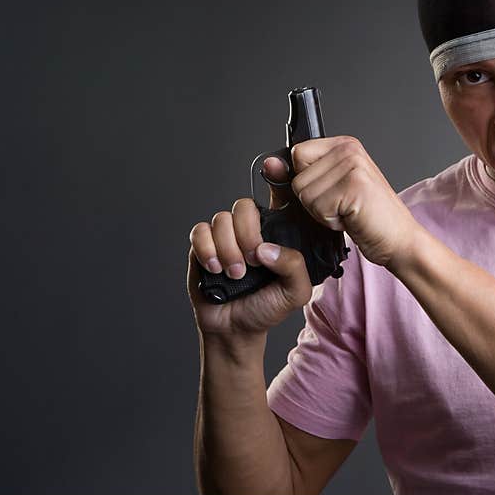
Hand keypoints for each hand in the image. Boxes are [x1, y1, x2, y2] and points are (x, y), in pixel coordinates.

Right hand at [185, 157, 312, 338]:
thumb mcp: (295, 292)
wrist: (235, 328)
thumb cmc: (267, 307)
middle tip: (252, 262)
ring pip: (221, 220)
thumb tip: (266, 248)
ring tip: (235, 274)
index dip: (277, 177)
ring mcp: (225, 235)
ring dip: (227, 250)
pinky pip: (199, 231)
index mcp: (277, 234)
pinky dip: (207, 250)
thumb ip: (295, 266)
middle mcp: (250, 229)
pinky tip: (215, 269)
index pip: (279, 197)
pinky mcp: (202, 244)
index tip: (274, 166)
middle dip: (247, 235)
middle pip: (244, 207)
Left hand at [289, 136, 418, 266]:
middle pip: (298, 177)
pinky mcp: (354, 185)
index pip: (297, 154)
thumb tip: (269, 164)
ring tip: (348, 212)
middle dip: (314, 201)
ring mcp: (352, 165)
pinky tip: (351, 219)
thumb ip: (298, 177)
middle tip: (343, 206)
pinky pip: (317, 206)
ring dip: (322, 213)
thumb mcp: (328, 193)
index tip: (332, 193)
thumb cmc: (367, 218)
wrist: (399, 240)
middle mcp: (348, 148)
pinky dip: (331, 221)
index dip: (307, 182)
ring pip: (304, 193)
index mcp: (344, 144)